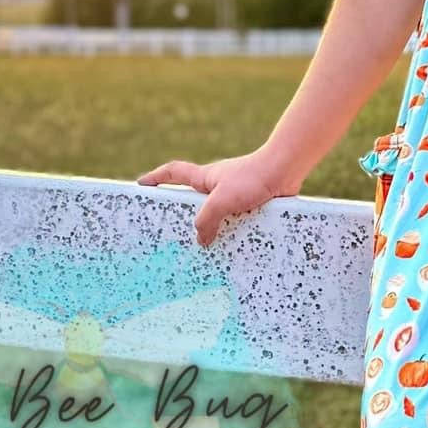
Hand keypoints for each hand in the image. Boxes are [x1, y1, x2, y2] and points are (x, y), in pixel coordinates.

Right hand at [134, 149, 298, 248]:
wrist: (286, 171)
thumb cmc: (253, 177)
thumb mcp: (222, 200)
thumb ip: (206, 220)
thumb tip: (202, 241)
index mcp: (204, 178)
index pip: (173, 173)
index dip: (156, 178)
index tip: (142, 185)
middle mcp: (218, 187)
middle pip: (194, 201)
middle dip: (185, 217)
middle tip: (174, 238)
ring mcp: (235, 196)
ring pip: (218, 217)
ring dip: (214, 232)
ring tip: (207, 256)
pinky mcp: (252, 206)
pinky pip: (237, 224)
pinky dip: (235, 236)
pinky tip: (236, 254)